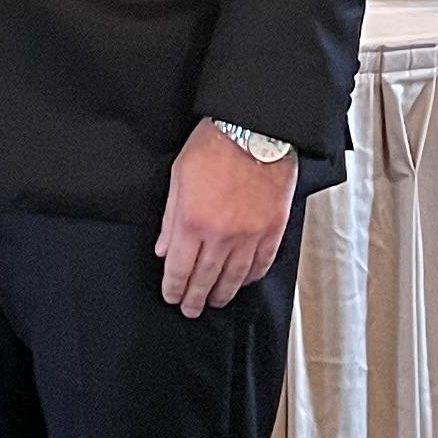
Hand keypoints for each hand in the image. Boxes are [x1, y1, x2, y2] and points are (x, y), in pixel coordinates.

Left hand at [156, 124, 294, 315]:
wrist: (254, 129)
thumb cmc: (215, 145)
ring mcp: (250, 235)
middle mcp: (222, 235)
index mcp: (193, 221)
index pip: (179, 269)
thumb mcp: (178, 178)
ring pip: (234, 278)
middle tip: (191, 309)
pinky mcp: (272, 230)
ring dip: (222, 293)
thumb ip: (170, 219)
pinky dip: (251, 277)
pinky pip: (261, 264)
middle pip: (206, 280)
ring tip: (215, 301)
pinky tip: (243, 281)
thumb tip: (164, 249)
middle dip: (195, 299)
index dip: (174, 288)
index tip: (171, 296)